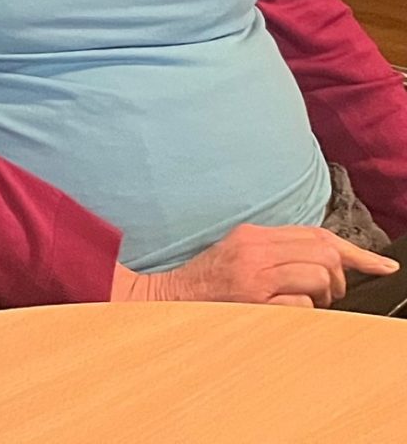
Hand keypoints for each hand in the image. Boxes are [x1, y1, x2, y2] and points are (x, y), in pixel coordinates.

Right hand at [112, 223, 396, 307]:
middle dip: (337, 279)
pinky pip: (302, 306)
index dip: (357, 253)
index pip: (319, 235)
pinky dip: (303, 315)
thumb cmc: (206, 284)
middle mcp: (255, 249)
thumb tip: (328, 262)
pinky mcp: (251, 300)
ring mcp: (253, 275)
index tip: (384, 266)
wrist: (165, 301)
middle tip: (324, 295)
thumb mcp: (240, 256)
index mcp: (253, 234)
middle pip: (326, 253)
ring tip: (302, 305)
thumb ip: (278, 252)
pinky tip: (283, 316)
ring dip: (321, 298)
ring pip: (319, 277)